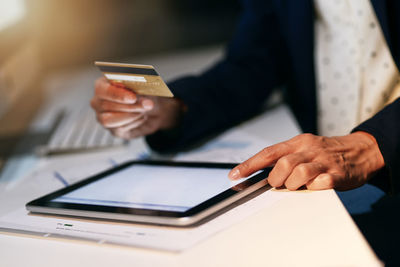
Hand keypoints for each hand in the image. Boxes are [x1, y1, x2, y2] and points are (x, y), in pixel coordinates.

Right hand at [91, 77, 182, 138]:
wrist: (154, 108)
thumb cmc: (144, 93)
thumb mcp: (143, 87)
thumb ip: (139, 89)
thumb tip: (141, 99)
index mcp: (102, 85)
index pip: (102, 90)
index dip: (118, 95)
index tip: (133, 98)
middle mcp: (98, 102)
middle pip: (106, 106)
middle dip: (129, 106)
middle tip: (147, 104)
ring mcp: (102, 117)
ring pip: (109, 120)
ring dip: (131, 115)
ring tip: (144, 110)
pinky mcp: (113, 130)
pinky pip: (119, 128)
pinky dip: (134, 122)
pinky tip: (142, 116)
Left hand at [228, 132, 384, 190]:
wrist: (359, 150)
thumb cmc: (325, 152)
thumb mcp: (303, 148)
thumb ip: (284, 158)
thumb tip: (259, 174)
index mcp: (297, 142)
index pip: (268, 153)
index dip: (249, 165)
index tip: (234, 176)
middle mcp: (309, 149)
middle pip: (283, 163)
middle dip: (276, 178)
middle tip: (278, 184)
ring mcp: (324, 161)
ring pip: (300, 173)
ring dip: (293, 184)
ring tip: (297, 186)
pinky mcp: (338, 174)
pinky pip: (322, 183)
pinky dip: (314, 188)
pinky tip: (315, 186)